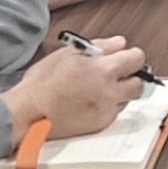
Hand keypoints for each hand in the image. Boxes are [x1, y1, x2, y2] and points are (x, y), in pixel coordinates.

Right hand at [6, 35, 143, 141]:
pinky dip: (107, 106)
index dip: (132, 56)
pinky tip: (89, 101)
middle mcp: (110, 92)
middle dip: (129, 77)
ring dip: (119, 92)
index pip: (137, 59)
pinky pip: (114, 112)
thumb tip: (119, 43)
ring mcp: (106, 110)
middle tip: (114, 73)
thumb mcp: (68, 53)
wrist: (29, 112)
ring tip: (97, 88)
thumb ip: (100, 46)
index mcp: (103, 70)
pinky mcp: (100, 125)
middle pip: (138, 83)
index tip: (125, 57)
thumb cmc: (43, 82)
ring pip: (127, 99)